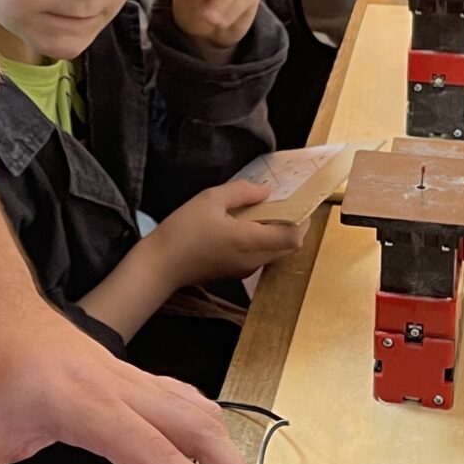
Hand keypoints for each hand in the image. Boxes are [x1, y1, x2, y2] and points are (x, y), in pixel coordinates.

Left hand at [0, 294, 275, 463]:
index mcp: (87, 407)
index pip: (157, 453)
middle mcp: (120, 389)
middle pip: (199, 430)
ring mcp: (130, 378)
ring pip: (200, 412)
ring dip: (231, 455)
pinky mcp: (131, 374)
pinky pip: (184, 400)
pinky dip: (210, 430)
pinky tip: (216, 453)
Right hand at [150, 177, 303, 284]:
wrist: (160, 265)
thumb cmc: (183, 230)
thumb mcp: (210, 199)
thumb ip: (241, 192)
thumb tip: (266, 190)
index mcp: (250, 241)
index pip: (293, 238)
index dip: (302, 221)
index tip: (299, 203)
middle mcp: (253, 260)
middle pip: (289, 248)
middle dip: (293, 227)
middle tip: (284, 205)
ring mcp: (245, 270)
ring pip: (275, 253)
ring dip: (278, 235)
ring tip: (264, 213)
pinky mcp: (235, 273)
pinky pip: (260, 257)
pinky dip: (263, 242)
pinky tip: (245, 227)